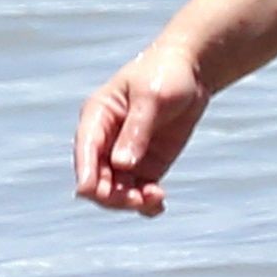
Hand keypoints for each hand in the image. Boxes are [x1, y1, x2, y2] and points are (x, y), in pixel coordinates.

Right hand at [73, 40, 209, 214]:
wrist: (191, 72)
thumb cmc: (165, 75)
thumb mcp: (152, 98)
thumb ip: (137, 130)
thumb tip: (121, 164)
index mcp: (97, 117)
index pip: (85, 149)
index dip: (86, 173)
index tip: (92, 192)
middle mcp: (105, 141)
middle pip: (97, 179)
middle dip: (112, 194)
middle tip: (138, 198)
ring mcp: (124, 156)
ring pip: (116, 191)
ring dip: (130, 202)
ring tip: (155, 198)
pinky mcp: (145, 166)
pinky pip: (139, 192)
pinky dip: (145, 203)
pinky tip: (158, 205)